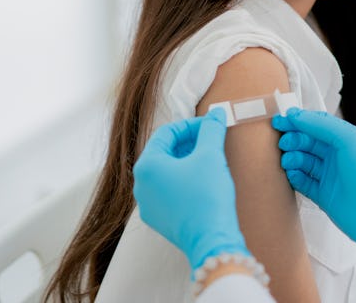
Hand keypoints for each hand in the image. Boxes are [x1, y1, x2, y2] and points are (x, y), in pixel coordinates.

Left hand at [133, 109, 249, 271]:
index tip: (210, 125)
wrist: (212, 241)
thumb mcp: (210, 156)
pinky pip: (169, 191)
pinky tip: (203, 181)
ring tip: (209, 159)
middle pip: (165, 152)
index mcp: (146, 166)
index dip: (191, 125)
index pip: (167, 133)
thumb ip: (211, 130)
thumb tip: (216, 114)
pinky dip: (184, 181)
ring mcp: (148, 205)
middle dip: (189, 143)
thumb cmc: (207, 198)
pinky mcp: (159, 219)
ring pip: (167, 172)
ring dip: (187, 161)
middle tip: (211, 140)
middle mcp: (140, 185)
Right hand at [273, 108, 355, 275]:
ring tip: (287, 160)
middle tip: (283, 143)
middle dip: (293, 139)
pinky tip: (291, 174)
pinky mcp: (325, 196)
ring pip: (304, 161)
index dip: (298, 121)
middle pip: (308, 142)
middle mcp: (339, 156)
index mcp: (347, 139)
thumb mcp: (349, 140)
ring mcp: (332, 177)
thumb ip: (321, 125)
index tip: (279, 120)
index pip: (317, 124)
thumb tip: (295, 114)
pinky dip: (295, 177)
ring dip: (292, 158)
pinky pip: (304, 182)